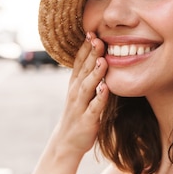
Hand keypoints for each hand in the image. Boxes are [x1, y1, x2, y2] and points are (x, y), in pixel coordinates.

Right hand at [52, 32, 108, 156]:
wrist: (66, 142)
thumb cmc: (78, 113)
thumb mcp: (81, 91)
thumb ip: (89, 74)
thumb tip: (99, 54)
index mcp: (76, 83)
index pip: (80, 61)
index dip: (85, 47)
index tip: (92, 31)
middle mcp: (76, 92)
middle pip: (84, 70)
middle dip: (91, 54)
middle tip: (98, 38)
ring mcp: (80, 106)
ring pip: (88, 87)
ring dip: (95, 73)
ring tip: (103, 60)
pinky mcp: (87, 120)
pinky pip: (94, 108)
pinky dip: (100, 98)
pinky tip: (106, 89)